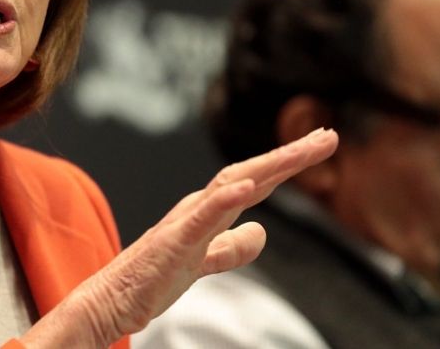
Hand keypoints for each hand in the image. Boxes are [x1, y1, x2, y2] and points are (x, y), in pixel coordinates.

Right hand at [20, 127, 337, 347]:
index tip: (323, 144)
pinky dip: (223, 200)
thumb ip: (232, 247)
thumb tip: (261, 230)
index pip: (256, 180)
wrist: (110, 302)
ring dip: (266, 168)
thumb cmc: (152, 279)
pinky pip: (200, 221)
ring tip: (298, 154)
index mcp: (207, 212)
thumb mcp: (205, 261)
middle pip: (249, 173)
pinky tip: (247, 188)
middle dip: (289, 156)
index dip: (289, 162)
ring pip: (229, 187)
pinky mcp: (171, 246)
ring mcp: (184, 224)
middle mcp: (198, 208)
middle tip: (328, 137)